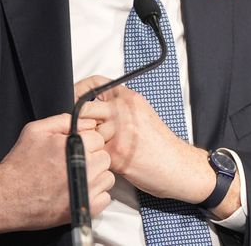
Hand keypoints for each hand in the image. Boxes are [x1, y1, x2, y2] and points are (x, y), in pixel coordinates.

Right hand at [0, 112, 114, 238]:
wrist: (6, 197)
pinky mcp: (85, 208)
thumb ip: (64, 121)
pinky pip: (105, 198)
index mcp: (74, 146)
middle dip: (92, 159)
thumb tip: (89, 122)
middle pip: (105, 157)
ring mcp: (86, 190)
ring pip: (107, 177)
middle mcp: (84, 168)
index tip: (73, 150)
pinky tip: (78, 191)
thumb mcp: (36, 131)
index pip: (98, 138)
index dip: (85, 142)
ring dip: (95, 177)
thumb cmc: (20, 164)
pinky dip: (95, 195)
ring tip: (75, 178)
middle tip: (73, 164)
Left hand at [74, 75, 228, 210]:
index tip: (72, 100)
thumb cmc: (160, 144)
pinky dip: (97, 159)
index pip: (94, 84)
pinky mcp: (117, 153)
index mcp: (129, 99)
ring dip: (88, 143)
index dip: (77, 91)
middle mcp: (124, 112)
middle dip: (77, 122)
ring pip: (85, 133)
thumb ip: (118, 107)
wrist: (178, 165)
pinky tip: (109, 161)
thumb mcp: (141, 114)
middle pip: (82, 109)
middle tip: (82, 132)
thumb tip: (90, 107)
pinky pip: (94, 153)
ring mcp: (120, 132)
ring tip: (100, 150)